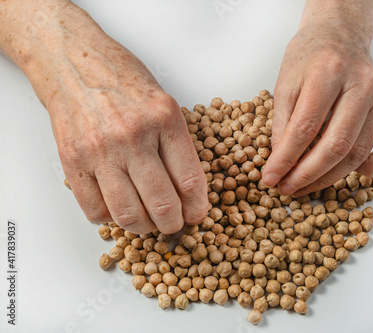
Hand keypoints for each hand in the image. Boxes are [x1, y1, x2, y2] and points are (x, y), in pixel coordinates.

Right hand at [13, 3, 207, 233]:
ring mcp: (100, 150)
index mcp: (164, 119)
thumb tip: (189, 189)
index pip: (189, 180)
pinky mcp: (72, 160)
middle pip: (162, 204)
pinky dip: (110, 218)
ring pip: (128, 214)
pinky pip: (94, 209)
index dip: (197, 207)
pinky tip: (118, 208)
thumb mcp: (163, 103)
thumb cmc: (120, 79)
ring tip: (148, 222)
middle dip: (173, 224)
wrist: (71, 62)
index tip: (197, 214)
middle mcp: (133, 136)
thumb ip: (176, 145)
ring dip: (144, 228)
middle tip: (174, 224)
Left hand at [262, 1, 372, 195]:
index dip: (285, 159)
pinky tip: (353, 172)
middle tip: (287, 189)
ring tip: (305, 186)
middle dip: (307, 175)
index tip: (270, 178)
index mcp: (329, 72)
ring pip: (358, 152)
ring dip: (330, 177)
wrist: (339, 36)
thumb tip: (281, 164)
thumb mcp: (286, 83)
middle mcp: (362, 85)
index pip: (305, 128)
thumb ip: (283, 123)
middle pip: (336, 145)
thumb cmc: (310, 57)